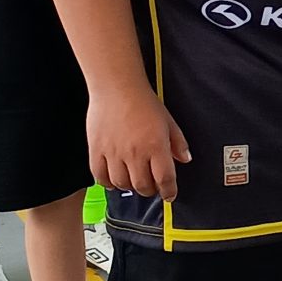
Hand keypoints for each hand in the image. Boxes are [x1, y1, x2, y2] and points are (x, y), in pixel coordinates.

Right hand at [87, 82, 188, 197]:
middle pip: (143, 186)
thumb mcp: (168, 121)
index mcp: (156, 146)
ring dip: (130, 186)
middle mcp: (135, 153)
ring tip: (133, 179)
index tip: (169, 194)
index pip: (165, 180)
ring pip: (122, 184)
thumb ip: (178, 142)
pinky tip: (114, 177)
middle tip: (151, 184)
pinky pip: (100, 177)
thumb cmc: (143, 101)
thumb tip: (185, 159)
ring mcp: (114, 153)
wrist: (116, 86)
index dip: (169, 191)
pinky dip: (108, 182)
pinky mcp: (96, 150)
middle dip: (150, 189)